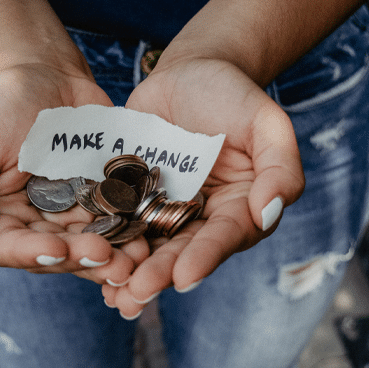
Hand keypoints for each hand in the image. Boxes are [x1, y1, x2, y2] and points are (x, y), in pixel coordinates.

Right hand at [0, 64, 149, 284]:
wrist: (47, 77)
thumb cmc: (2, 109)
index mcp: (0, 220)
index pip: (10, 249)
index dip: (33, 254)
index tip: (58, 249)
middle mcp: (37, 226)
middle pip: (58, 255)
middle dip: (82, 259)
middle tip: (109, 258)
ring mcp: (73, 216)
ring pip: (92, 246)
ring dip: (114, 257)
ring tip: (136, 259)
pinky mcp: (104, 202)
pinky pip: (119, 222)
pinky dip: (133, 232)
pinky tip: (148, 236)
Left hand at [102, 57, 304, 317]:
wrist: (190, 72)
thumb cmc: (234, 95)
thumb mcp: (266, 123)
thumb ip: (280, 167)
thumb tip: (268, 213)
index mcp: (239, 208)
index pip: (225, 237)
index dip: (206, 257)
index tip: (185, 277)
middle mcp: (202, 218)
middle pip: (182, 250)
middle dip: (160, 273)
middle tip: (138, 293)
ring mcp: (165, 209)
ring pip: (149, 245)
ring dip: (131, 271)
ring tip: (113, 294)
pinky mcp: (132, 196)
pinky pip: (119, 222)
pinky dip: (106, 242)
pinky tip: (88, 262)